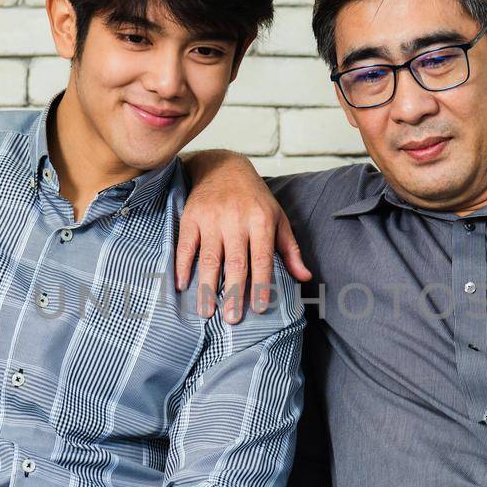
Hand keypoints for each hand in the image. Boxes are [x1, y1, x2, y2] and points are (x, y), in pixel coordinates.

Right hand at [177, 150, 311, 323]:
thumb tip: (304, 278)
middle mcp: (236, 220)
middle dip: (234, 292)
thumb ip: (290, 250)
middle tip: (232, 318)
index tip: (259, 308)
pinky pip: (186, 246)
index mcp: (261, 221)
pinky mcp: (191, 218)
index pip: (262, 258)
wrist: (223, 167)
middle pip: (235, 262)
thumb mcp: (278, 219)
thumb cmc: (255, 199)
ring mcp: (212, 219)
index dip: (261, 284)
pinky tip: (182, 285)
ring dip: (207, 287)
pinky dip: (183, 266)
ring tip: (206, 311)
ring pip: (210, 258)